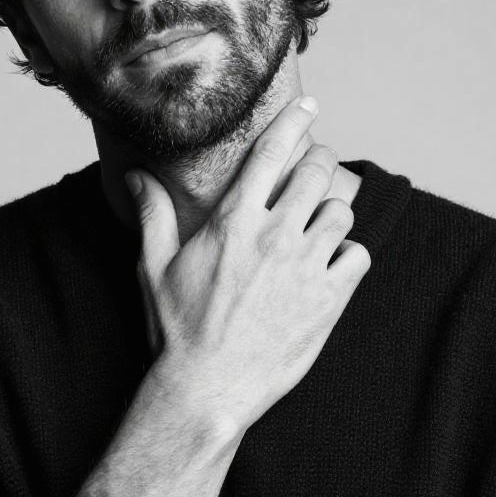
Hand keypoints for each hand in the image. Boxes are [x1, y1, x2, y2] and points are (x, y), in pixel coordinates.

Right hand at [126, 96, 371, 439]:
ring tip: (317, 223)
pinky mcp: (329, 301)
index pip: (271, 152)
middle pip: (317, 172)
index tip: (309, 106)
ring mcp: (306, 269)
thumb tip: (136, 175)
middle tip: (312, 170)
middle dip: (318, 163)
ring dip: (331, 210)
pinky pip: (359, 256)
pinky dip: (350, 254)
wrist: (206, 390)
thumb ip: (153, 214)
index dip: (294, 120)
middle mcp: (275, 237)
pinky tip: (332, 264)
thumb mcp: (152, 267)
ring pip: (342, 211)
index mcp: (234, 222)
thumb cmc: (175, 328)